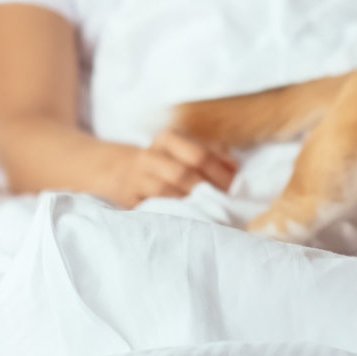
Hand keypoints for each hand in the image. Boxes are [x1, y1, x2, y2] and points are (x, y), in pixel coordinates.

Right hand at [107, 128, 239, 208]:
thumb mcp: (186, 150)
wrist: (122, 172)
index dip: (220, 172)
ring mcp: (137, 177)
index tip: (235, 186)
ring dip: (191, 202)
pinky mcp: (129, 198)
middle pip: (184, 173)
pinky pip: (154, 206)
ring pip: (166, 190)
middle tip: (226, 202)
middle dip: (209, 189)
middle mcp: (150, 155)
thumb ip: (213, 153)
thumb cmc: (166, 162)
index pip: (200, 154)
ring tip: (211, 211)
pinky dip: (174, 211)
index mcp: (168, 138)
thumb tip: (234, 167)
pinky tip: (190, 217)